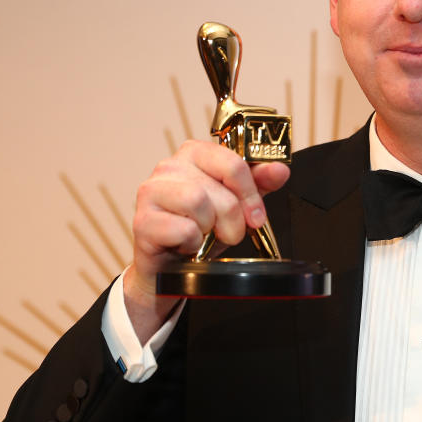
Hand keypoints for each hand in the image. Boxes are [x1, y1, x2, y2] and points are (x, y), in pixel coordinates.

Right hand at [124, 140, 289, 339]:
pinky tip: (187, 245)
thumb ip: (258, 184)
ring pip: (198, 202)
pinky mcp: (142, 220)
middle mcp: (170, 166)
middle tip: (230, 232)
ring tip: (205, 236)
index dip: (251, 193)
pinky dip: (193, 243)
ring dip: (211, 229)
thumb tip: (280, 169)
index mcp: (195, 154)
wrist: (171, 267)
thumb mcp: (236, 205)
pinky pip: (183, 229)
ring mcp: (151, 191)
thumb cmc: (202, 230)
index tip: (256, 216)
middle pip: (220, 188)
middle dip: (233, 218)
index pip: (234, 162)